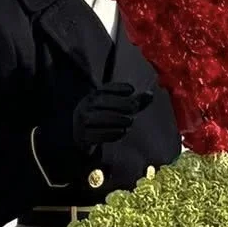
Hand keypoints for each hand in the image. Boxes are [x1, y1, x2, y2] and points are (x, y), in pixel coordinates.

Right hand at [34, 81, 154, 185]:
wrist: (76, 138)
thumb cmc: (101, 120)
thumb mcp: (114, 108)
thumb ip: (133, 102)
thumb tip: (151, 94)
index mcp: (92, 96)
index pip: (106, 88)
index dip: (119, 87)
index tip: (131, 90)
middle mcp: (86, 106)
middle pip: (108, 103)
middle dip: (124, 105)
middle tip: (134, 110)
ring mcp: (84, 122)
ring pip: (106, 118)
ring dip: (121, 120)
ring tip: (129, 122)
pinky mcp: (85, 136)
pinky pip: (103, 134)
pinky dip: (115, 133)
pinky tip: (122, 131)